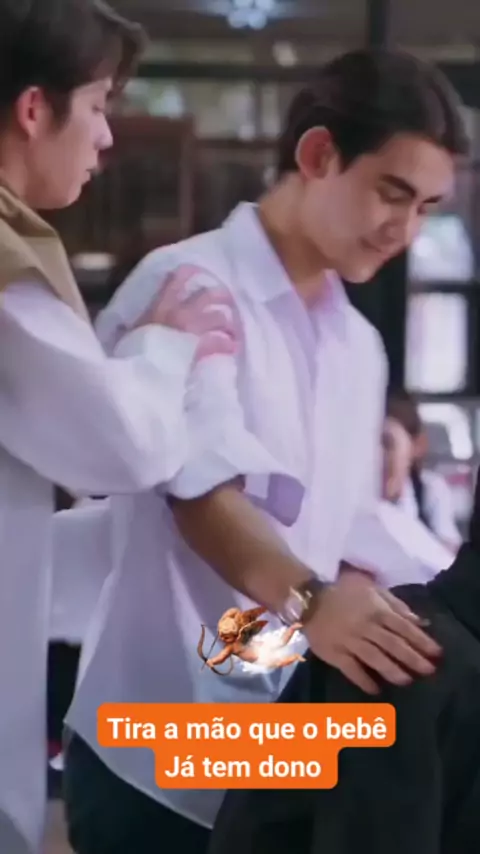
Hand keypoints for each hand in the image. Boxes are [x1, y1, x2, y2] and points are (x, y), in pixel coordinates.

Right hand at [136, 264, 241, 361]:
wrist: (141, 370)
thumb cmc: (132, 351)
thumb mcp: (131, 331)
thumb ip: (139, 323)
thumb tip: (127, 321)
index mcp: (161, 305)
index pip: (177, 279)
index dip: (189, 272)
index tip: (196, 272)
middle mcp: (181, 312)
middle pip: (207, 295)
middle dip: (220, 296)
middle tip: (226, 300)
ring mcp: (194, 328)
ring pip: (218, 316)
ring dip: (227, 323)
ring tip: (231, 330)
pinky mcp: (203, 346)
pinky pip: (221, 342)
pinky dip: (228, 345)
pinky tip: (232, 348)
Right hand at [304, 569, 441, 693]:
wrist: (309, 599)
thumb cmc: (344, 592)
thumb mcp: (372, 589)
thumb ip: (396, 605)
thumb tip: (420, 622)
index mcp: (376, 610)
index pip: (403, 627)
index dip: (421, 640)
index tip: (436, 653)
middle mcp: (365, 626)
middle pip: (393, 645)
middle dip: (412, 658)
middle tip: (429, 671)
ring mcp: (349, 640)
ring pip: (374, 658)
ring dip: (392, 670)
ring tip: (406, 680)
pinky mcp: (334, 653)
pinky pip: (350, 669)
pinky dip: (363, 680)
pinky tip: (375, 690)